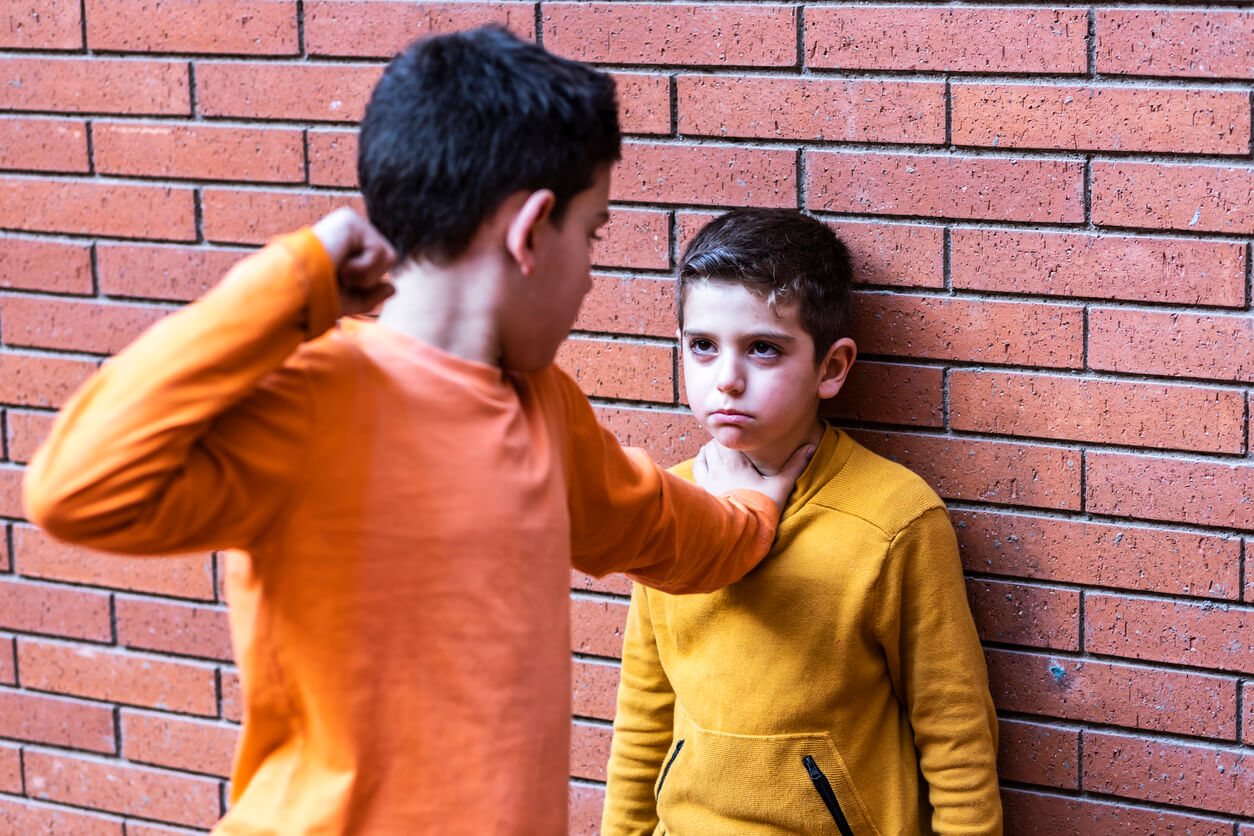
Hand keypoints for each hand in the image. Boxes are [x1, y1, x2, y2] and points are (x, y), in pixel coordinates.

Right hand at [312, 208, 397, 315]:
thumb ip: (371, 297)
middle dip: (368, 279)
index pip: (378, 266)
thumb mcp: (348, 302)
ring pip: (388, 256)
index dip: (366, 282)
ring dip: (365, 275)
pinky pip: (378, 252)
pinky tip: (340, 264)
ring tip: (339, 271)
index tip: (340, 283)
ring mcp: (350, 222)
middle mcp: (350, 230)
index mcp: (347, 245)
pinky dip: (362, 269)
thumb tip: (394, 287)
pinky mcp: (350, 220)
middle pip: (388, 259)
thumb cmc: (313, 297)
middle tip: (339, 278)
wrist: (294, 290)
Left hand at [692, 440, 815, 513]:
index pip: (725, 439)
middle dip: (719, 445)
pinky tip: (707, 472)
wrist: (737, 535)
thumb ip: (794, 467)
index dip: (731, 438)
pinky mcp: (701, 495)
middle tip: (730, 448)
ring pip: (701, 458)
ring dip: (708, 454)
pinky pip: (696, 474)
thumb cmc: (760, 509)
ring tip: (717, 457)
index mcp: (734, 462)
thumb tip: (810, 448)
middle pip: (711, 446)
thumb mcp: (780, 487)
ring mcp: (706, 482)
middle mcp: (716, 468)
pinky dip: (700, 468)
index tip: (739, 441)